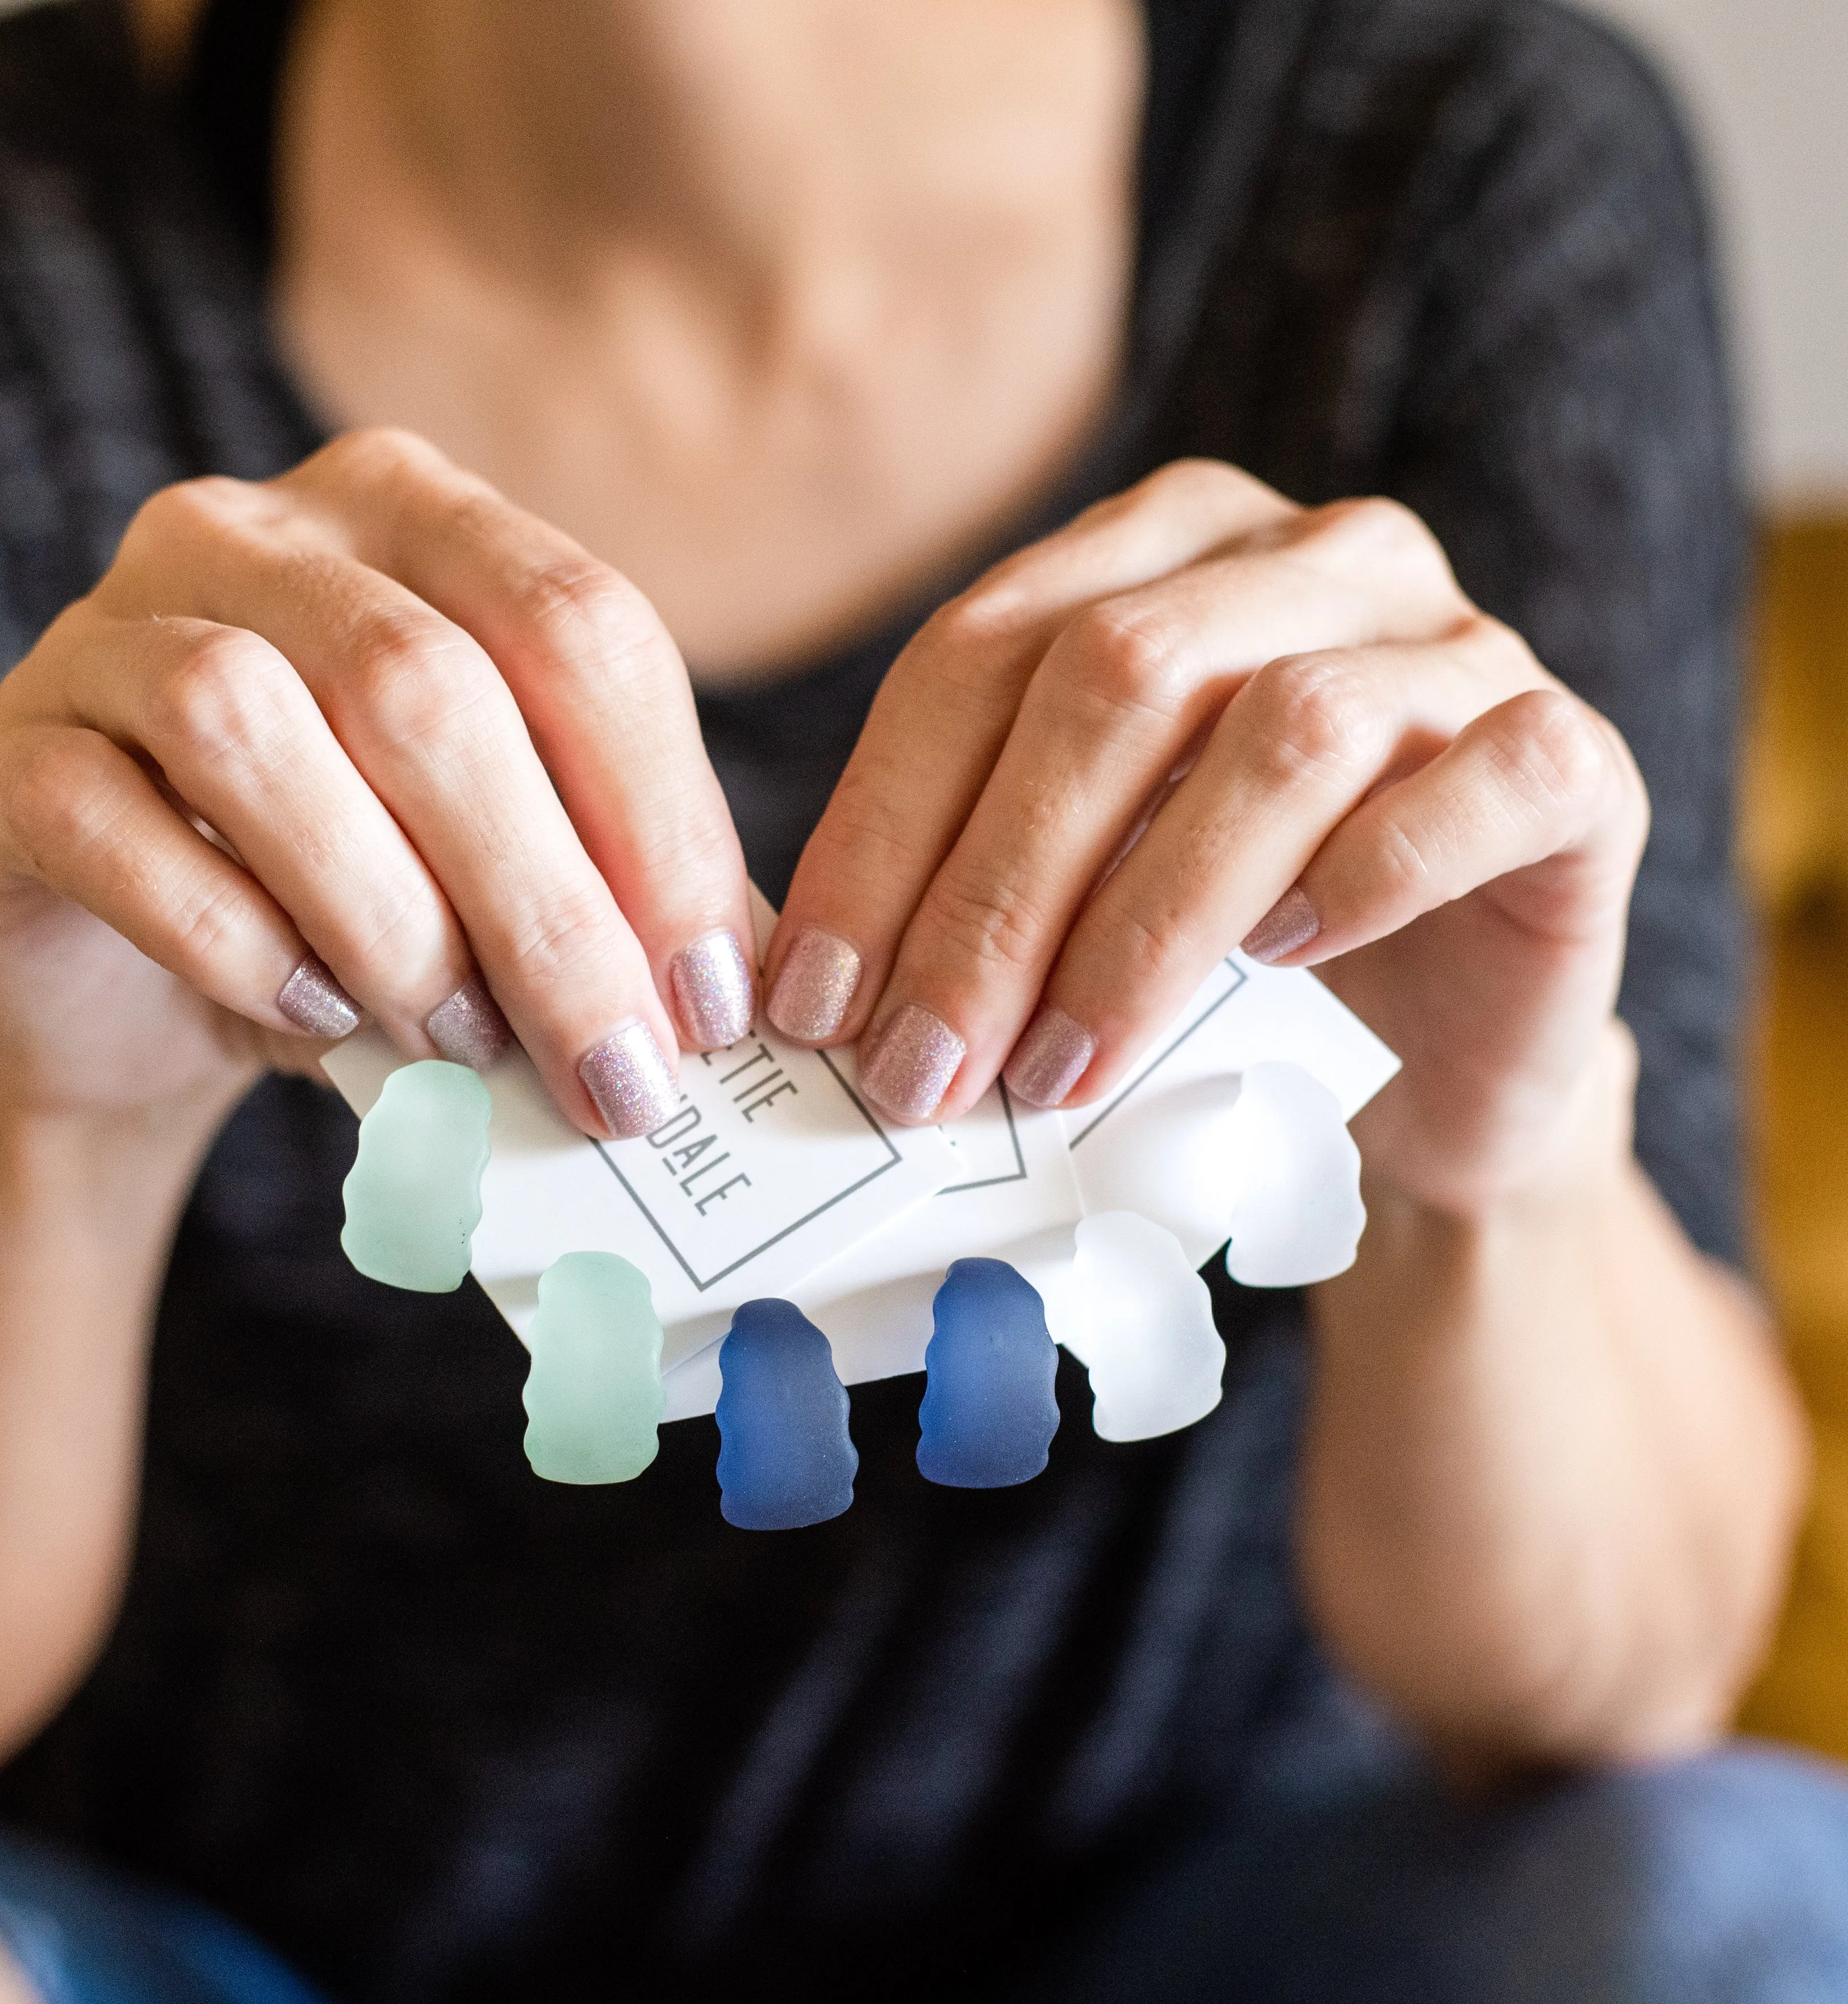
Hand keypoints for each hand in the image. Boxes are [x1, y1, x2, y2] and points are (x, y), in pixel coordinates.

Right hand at [0, 428, 754, 1139]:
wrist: (127, 983)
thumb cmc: (347, 912)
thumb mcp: (498, 878)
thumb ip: (609, 890)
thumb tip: (758, 982)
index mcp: (411, 518)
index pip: (576, 626)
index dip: (662, 821)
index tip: (708, 1000)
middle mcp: (251, 531)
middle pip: (428, 686)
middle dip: (545, 907)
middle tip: (610, 1073)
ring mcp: (103, 627)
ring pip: (251, 725)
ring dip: (383, 914)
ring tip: (453, 1040)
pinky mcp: (5, 758)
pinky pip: (111, 822)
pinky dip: (231, 937)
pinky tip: (308, 1013)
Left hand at [764, 459, 1650, 1215]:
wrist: (1436, 1061)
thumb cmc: (1225, 974)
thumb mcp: (1072, 910)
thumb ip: (971, 893)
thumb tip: (815, 998)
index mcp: (1160, 554)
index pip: (977, 657)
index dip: (878, 832)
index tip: (807, 1003)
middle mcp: (1311, 559)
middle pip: (1115, 679)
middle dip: (993, 894)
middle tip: (920, 1068)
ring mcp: (1458, 644)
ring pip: (1284, 730)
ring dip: (1146, 920)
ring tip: (1058, 1070)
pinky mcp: (1574, 759)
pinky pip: (1485, 778)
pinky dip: (1372, 871)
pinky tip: (1285, 963)